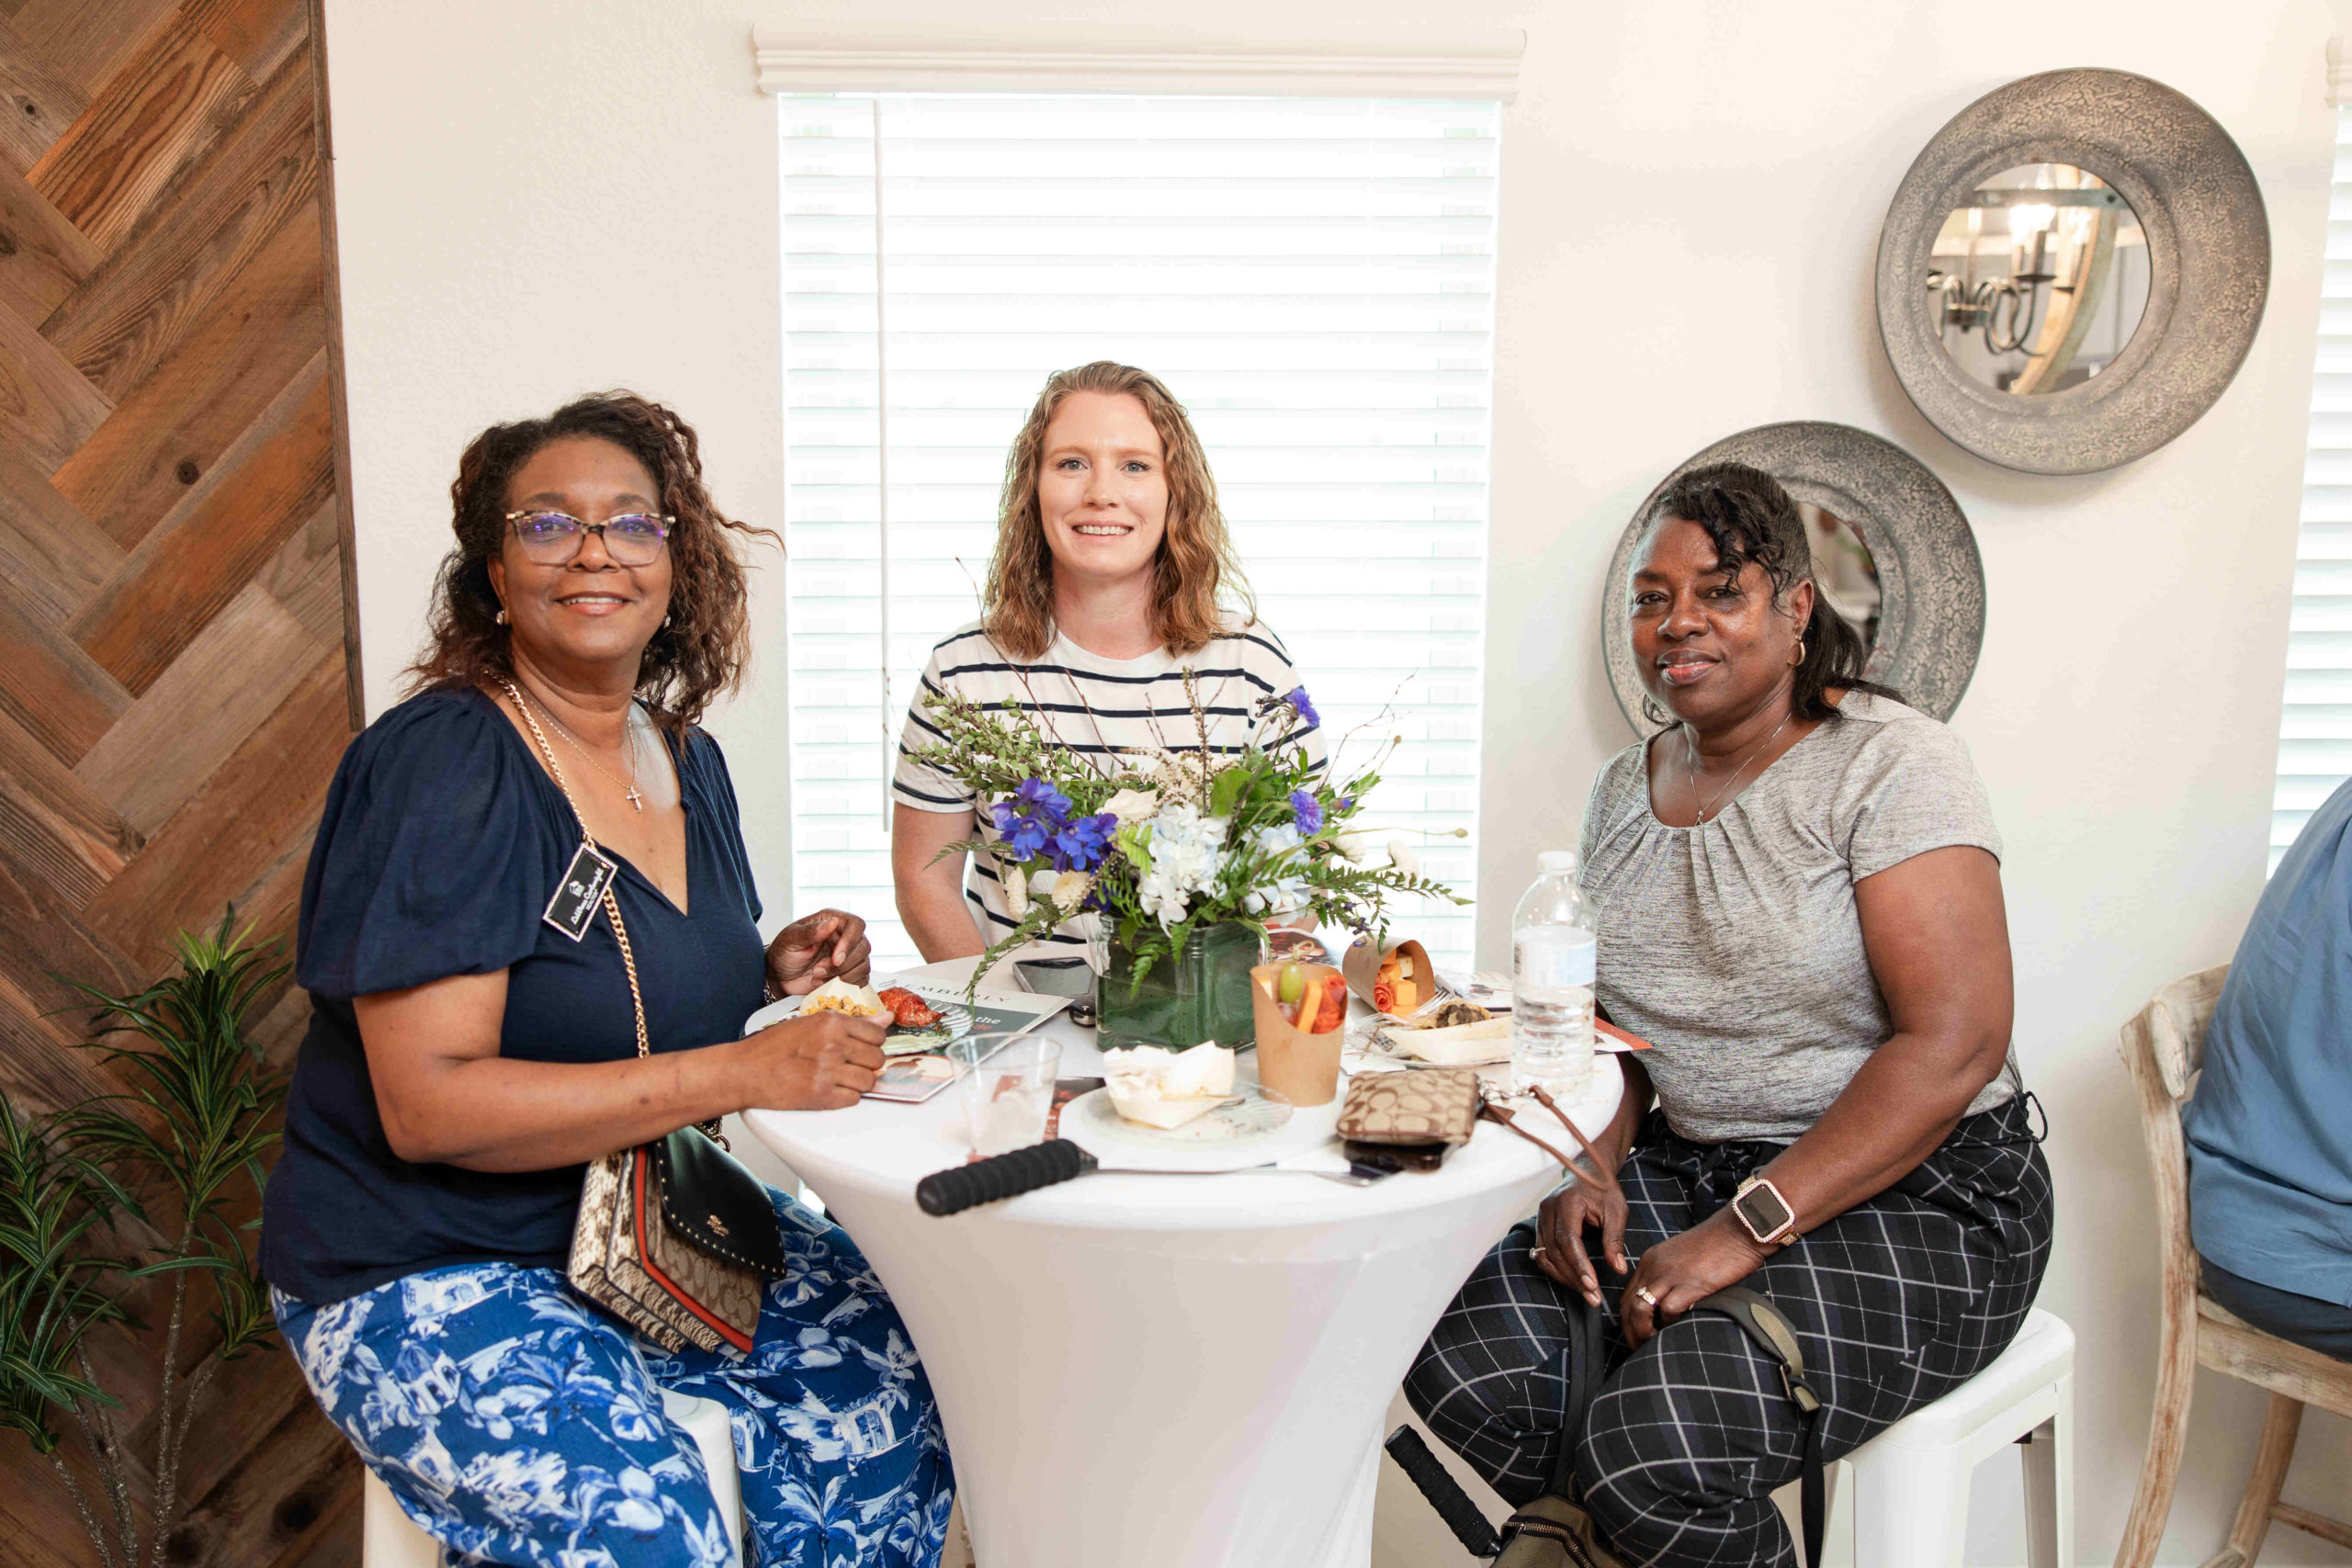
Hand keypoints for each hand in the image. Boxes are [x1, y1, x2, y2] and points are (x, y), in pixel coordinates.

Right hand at [741, 1011, 887, 1109]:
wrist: (745, 1071)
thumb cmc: (772, 1047)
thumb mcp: (810, 1023)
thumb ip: (850, 1022)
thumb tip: (885, 1019)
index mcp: (830, 1023)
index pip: (876, 1034)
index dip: (872, 1044)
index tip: (864, 1048)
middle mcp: (833, 1045)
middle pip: (877, 1058)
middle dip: (867, 1064)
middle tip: (850, 1065)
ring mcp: (828, 1071)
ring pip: (868, 1081)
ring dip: (858, 1082)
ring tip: (839, 1078)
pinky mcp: (822, 1096)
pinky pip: (853, 1099)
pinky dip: (845, 1097)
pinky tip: (830, 1089)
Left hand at [768, 910, 870, 995]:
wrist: (779, 976)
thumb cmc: (784, 953)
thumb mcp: (791, 939)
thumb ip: (811, 931)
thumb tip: (833, 922)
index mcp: (832, 922)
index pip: (856, 925)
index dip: (850, 941)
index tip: (835, 958)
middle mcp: (844, 937)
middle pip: (864, 946)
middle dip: (842, 964)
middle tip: (818, 970)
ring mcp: (849, 956)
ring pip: (864, 965)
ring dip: (842, 976)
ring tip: (818, 976)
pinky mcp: (850, 974)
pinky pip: (862, 980)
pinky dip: (846, 985)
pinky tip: (827, 983)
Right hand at [1531, 1157, 1629, 1307]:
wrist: (1588, 1170)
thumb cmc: (1604, 1189)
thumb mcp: (1616, 1210)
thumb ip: (1615, 1239)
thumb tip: (1618, 1268)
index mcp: (1566, 1202)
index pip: (1567, 1239)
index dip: (1578, 1264)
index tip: (1592, 1285)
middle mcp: (1548, 1209)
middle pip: (1554, 1252)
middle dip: (1574, 1277)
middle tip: (1593, 1297)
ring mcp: (1540, 1217)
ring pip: (1545, 1256)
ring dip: (1564, 1277)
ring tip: (1586, 1293)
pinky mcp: (1540, 1225)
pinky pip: (1542, 1253)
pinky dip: (1556, 1269)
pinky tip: (1573, 1280)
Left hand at [1619, 1212, 1771, 1348]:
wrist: (1738, 1231)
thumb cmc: (1716, 1247)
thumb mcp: (1680, 1259)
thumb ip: (1667, 1278)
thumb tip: (1663, 1307)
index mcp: (1650, 1261)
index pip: (1627, 1296)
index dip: (1627, 1320)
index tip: (1635, 1336)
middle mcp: (1654, 1267)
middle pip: (1629, 1305)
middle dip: (1631, 1332)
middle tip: (1640, 1349)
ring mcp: (1670, 1275)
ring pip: (1641, 1309)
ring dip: (1644, 1332)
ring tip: (1654, 1345)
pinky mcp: (1690, 1284)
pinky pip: (1669, 1310)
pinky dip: (1670, 1323)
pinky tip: (1679, 1327)